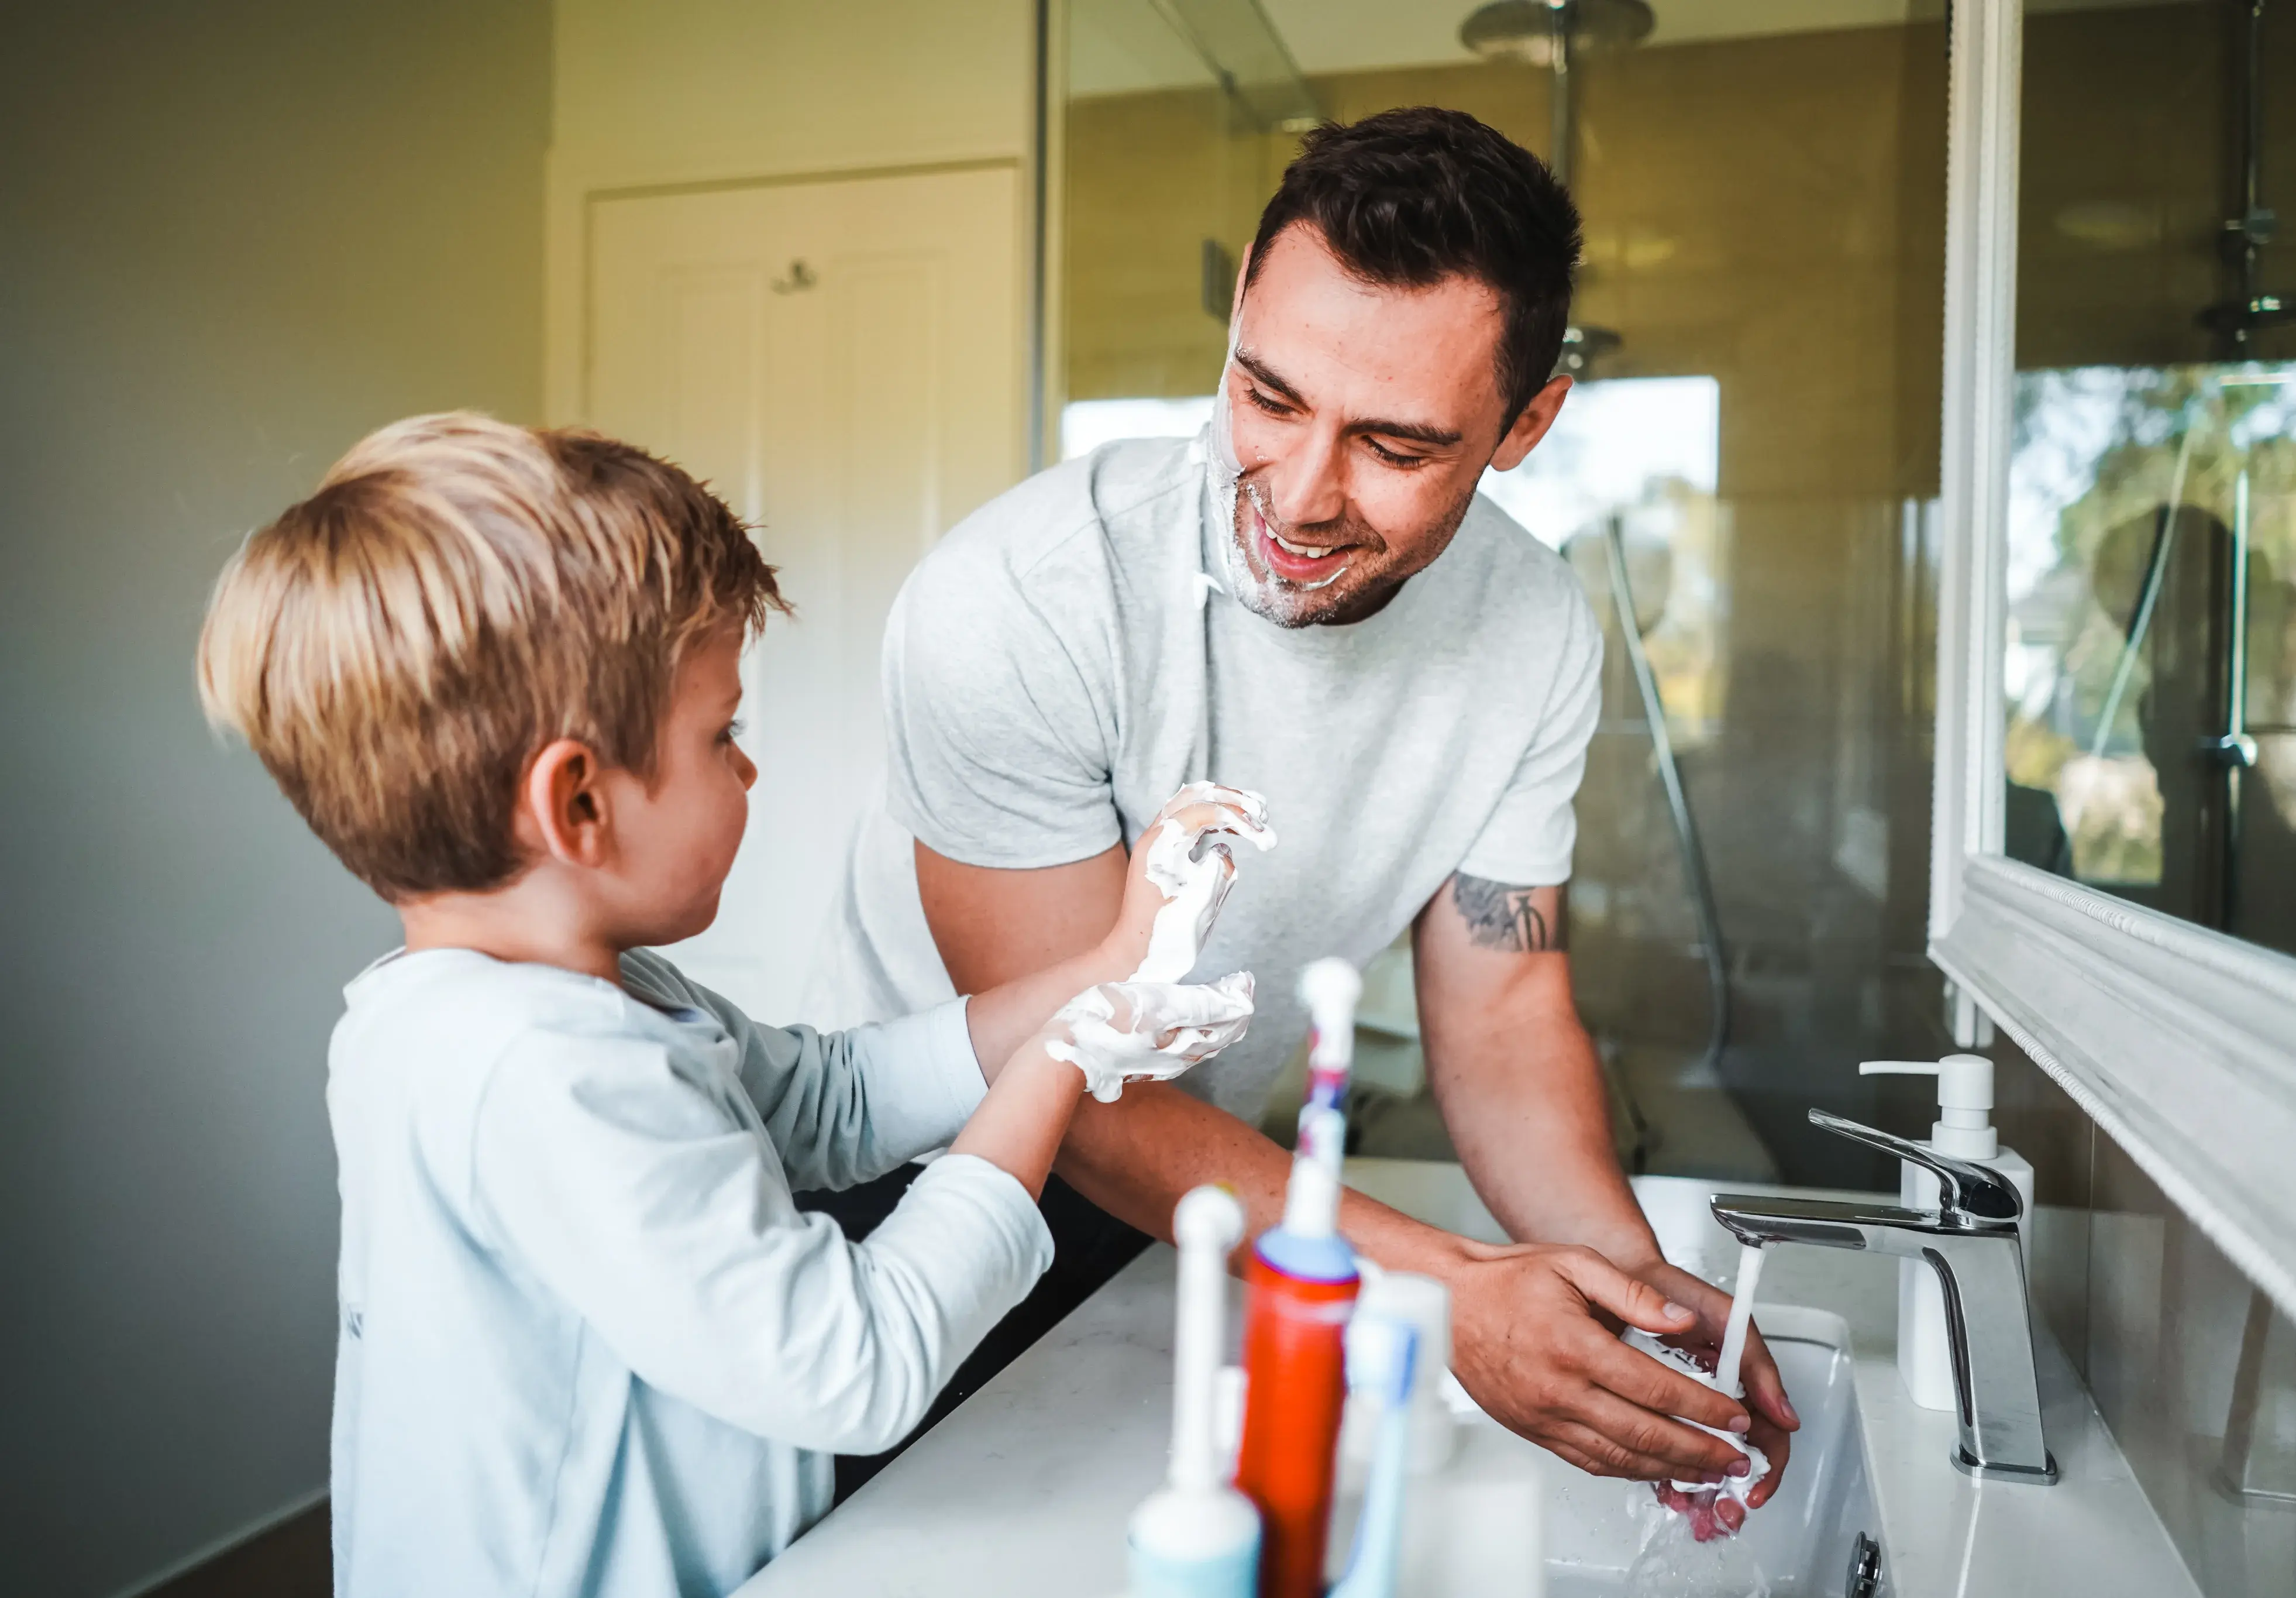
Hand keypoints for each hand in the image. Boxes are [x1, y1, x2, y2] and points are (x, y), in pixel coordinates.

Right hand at [1042, 973, 1254, 1102]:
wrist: (1064, 1053)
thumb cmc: (1110, 1021)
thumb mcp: (1161, 1004)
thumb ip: (1204, 1004)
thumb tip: (1244, 1002)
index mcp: (1186, 1044)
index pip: (1227, 1024)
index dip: (1239, 999)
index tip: (1245, 978)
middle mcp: (1175, 1060)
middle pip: (1214, 1037)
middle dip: (1229, 1013)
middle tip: (1238, 990)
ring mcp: (1153, 1064)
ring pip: (1193, 1046)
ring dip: (1209, 1025)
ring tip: (1215, 1008)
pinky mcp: (1133, 1063)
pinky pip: (1171, 1051)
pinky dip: (1185, 1034)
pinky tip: (1174, 1032)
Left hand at [1104, 784, 1275, 982]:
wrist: (1138, 956)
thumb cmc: (1166, 937)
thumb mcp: (1199, 905)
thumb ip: (1217, 871)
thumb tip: (1223, 849)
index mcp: (1158, 846)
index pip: (1202, 812)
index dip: (1237, 817)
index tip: (1263, 836)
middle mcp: (1155, 837)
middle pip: (1196, 795)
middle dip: (1233, 799)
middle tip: (1263, 813)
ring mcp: (1159, 843)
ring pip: (1193, 803)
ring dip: (1226, 804)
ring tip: (1258, 813)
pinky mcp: (1167, 853)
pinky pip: (1192, 822)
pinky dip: (1217, 819)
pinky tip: (1237, 829)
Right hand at [1444, 1239, 1760, 1486]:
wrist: (1449, 1302)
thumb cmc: (1506, 1280)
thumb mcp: (1575, 1265)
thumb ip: (1633, 1293)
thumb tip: (1680, 1320)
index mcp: (1576, 1347)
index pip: (1656, 1388)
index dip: (1704, 1407)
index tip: (1735, 1415)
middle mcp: (1560, 1390)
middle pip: (1645, 1434)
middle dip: (1700, 1450)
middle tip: (1735, 1457)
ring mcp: (1544, 1417)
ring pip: (1620, 1458)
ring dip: (1671, 1469)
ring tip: (1707, 1470)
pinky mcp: (1533, 1431)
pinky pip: (1588, 1462)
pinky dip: (1627, 1470)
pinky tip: (1652, 1468)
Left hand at [1631, 1259, 1798, 1538]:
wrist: (1618, 1275)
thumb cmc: (1670, 1290)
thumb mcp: (1722, 1315)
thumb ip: (1756, 1360)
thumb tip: (1785, 1414)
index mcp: (1740, 1379)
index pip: (1767, 1431)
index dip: (1767, 1463)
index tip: (1755, 1485)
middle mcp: (1715, 1398)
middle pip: (1738, 1457)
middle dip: (1735, 1489)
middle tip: (1724, 1509)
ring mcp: (1685, 1408)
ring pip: (1704, 1462)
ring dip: (1704, 1489)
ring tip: (1696, 1508)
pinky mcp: (1653, 1412)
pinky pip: (1668, 1453)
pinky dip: (1671, 1474)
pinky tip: (1668, 1489)